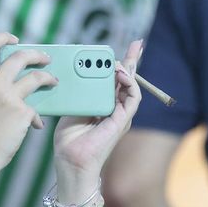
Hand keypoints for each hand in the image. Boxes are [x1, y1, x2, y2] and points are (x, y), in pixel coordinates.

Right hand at [0, 33, 48, 173]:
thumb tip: (12, 84)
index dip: (4, 36)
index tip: (15, 39)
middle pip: (20, 56)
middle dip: (37, 54)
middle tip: (46, 59)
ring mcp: (8, 97)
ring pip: (36, 77)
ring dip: (49, 78)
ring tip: (54, 82)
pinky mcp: (21, 112)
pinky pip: (36, 109)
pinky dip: (37, 117)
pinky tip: (36, 125)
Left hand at [51, 40, 143, 191]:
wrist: (72, 162)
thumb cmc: (69, 141)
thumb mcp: (72, 109)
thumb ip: (81, 93)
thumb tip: (82, 73)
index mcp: (103, 106)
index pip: (113, 82)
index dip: (119, 65)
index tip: (118, 50)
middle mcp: (115, 109)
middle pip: (127, 80)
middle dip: (132, 60)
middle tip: (137, 43)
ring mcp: (121, 115)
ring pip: (131, 87)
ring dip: (129, 71)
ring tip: (122, 60)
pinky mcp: (123, 120)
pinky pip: (133, 99)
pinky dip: (130, 84)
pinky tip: (122, 74)